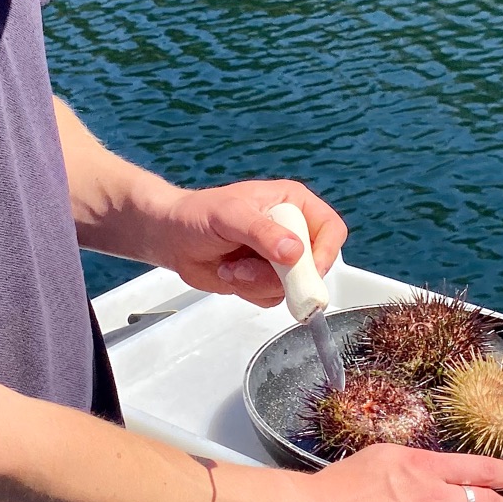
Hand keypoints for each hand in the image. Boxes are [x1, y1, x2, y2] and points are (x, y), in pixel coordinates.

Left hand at [142, 179, 346, 305]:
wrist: (172, 238)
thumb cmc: (198, 215)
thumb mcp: (230, 217)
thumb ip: (263, 233)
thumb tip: (295, 252)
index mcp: (293, 203)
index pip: (331, 230)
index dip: (324, 253)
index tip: (304, 271)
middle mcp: (292, 231)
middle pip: (314, 265)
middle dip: (280, 275)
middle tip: (247, 270)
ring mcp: (280, 258)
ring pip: (292, 287)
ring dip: (258, 283)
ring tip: (232, 266)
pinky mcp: (265, 279)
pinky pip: (273, 298)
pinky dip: (250, 292)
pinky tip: (230, 273)